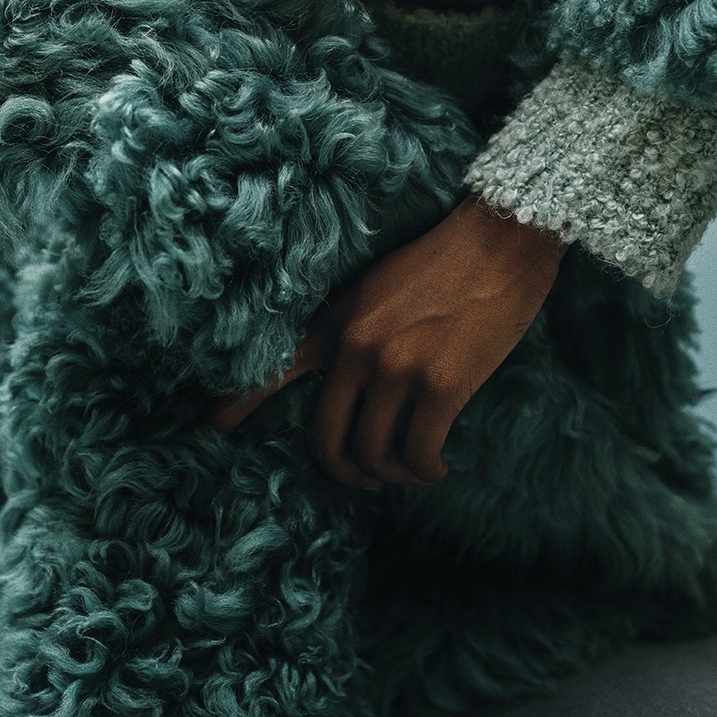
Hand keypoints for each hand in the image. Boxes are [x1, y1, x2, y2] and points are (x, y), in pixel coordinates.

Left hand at [208, 196, 567, 488]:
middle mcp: (357, 347)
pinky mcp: (442, 384)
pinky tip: (436, 466)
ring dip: (391, 475)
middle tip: (363, 479)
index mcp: (338, 321)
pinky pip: (418, 452)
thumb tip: (353, 385)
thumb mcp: (379, 288)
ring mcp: (398, 367)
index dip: (238, 403)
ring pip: (374, 454)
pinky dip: (425, 469)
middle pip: (326, 437)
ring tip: (411, 470)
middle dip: (342, 471)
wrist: (502, 237)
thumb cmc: (448, 262)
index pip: (275, 367)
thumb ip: (356, 332)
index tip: (214, 428)